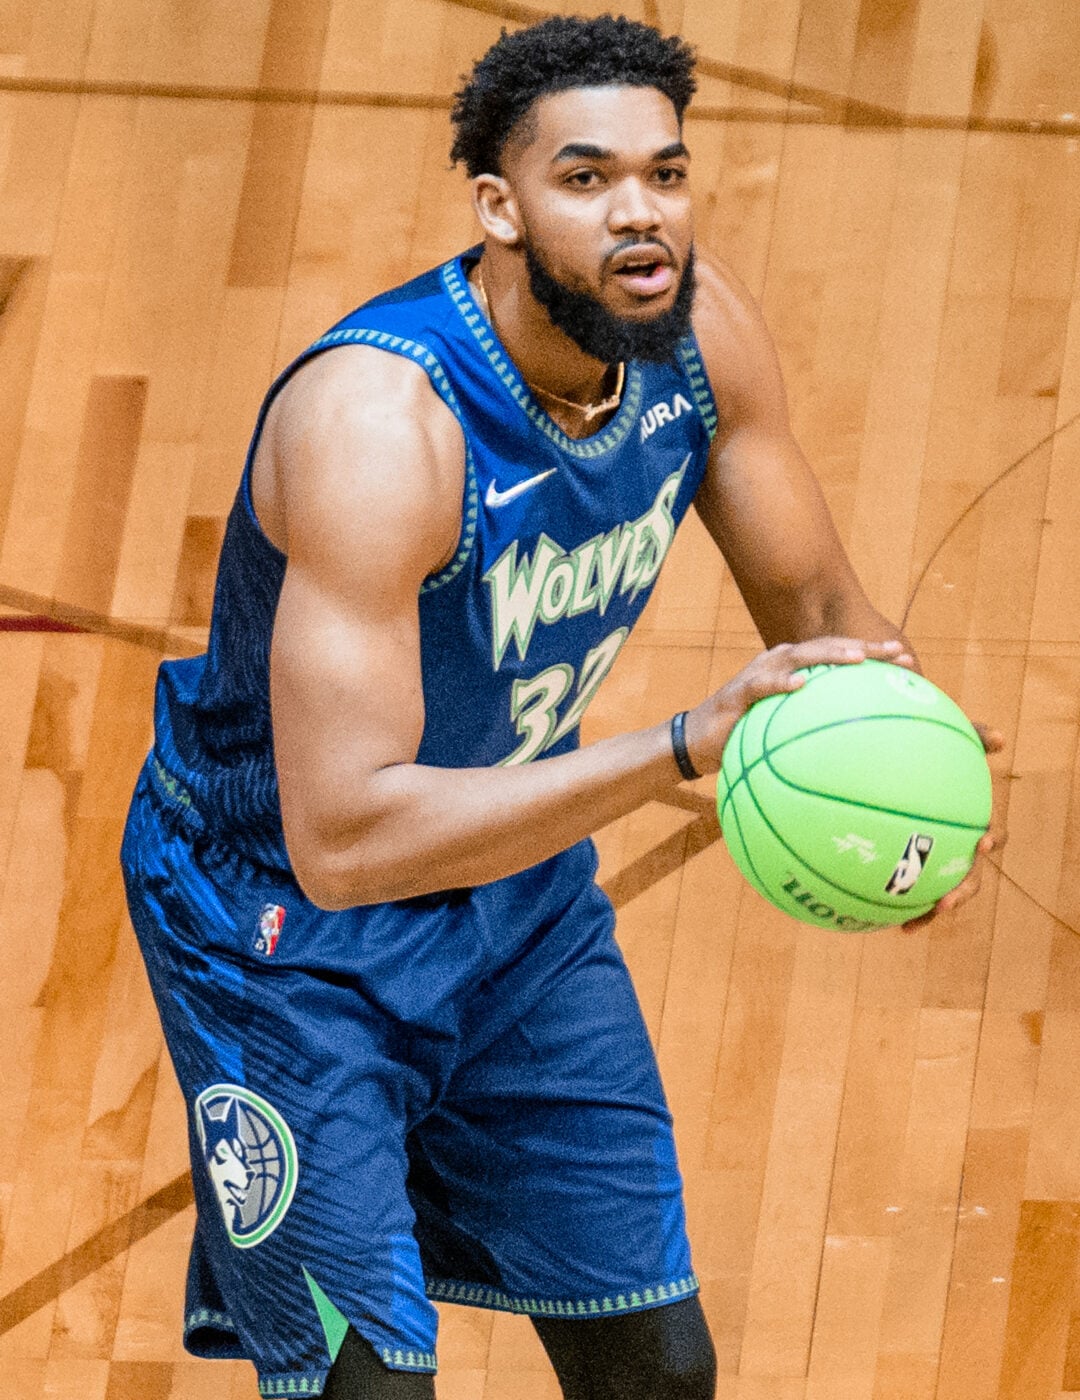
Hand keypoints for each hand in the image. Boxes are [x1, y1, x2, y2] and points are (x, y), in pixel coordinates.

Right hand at [682, 636, 915, 775]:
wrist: (698, 742)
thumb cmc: (746, 738)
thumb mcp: (785, 733)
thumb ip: (815, 732)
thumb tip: (860, 754)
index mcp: (795, 669)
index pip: (839, 655)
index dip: (873, 654)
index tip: (909, 661)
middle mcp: (780, 662)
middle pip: (827, 647)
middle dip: (863, 647)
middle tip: (897, 653)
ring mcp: (759, 674)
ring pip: (799, 655)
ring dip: (829, 654)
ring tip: (856, 658)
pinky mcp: (738, 691)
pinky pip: (762, 685)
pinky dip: (781, 682)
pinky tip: (800, 686)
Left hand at [901, 722, 1005, 931]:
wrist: (895, 768)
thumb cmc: (932, 755)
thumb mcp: (952, 740)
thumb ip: (971, 736)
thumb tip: (999, 737)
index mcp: (973, 824)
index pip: (993, 835)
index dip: (993, 840)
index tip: (982, 840)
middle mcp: (960, 849)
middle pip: (971, 876)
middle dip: (963, 891)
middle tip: (948, 900)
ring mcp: (938, 863)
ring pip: (944, 893)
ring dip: (934, 910)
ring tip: (917, 920)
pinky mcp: (914, 874)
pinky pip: (912, 897)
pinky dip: (905, 910)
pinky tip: (891, 924)